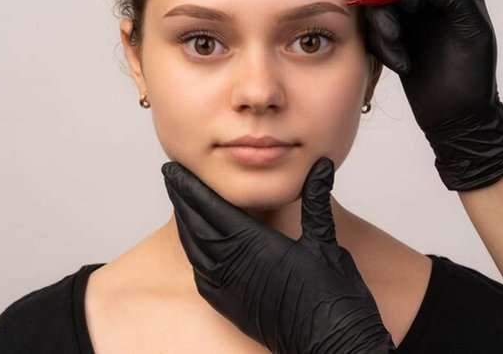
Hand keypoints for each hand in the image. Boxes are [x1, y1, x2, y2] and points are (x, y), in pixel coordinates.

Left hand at [161, 157, 397, 353]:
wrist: (330, 345)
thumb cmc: (332, 298)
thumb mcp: (325, 241)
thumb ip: (316, 199)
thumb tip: (321, 166)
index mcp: (255, 245)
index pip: (212, 208)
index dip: (191, 187)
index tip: (176, 169)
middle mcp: (235, 266)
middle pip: (196, 225)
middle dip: (182, 198)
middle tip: (171, 175)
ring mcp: (229, 288)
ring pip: (195, 248)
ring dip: (185, 222)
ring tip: (179, 202)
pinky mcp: (229, 306)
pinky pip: (201, 272)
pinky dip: (193, 250)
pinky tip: (194, 241)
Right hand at [362, 0, 502, 190]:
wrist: (457, 119)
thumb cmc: (472, 78)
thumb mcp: (471, 30)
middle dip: (386, 7)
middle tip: (396, 34)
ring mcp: (409, 17)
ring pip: (377, 6)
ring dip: (383, 32)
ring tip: (400, 58)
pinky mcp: (394, 37)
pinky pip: (373, 28)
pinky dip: (381, 46)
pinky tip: (400, 63)